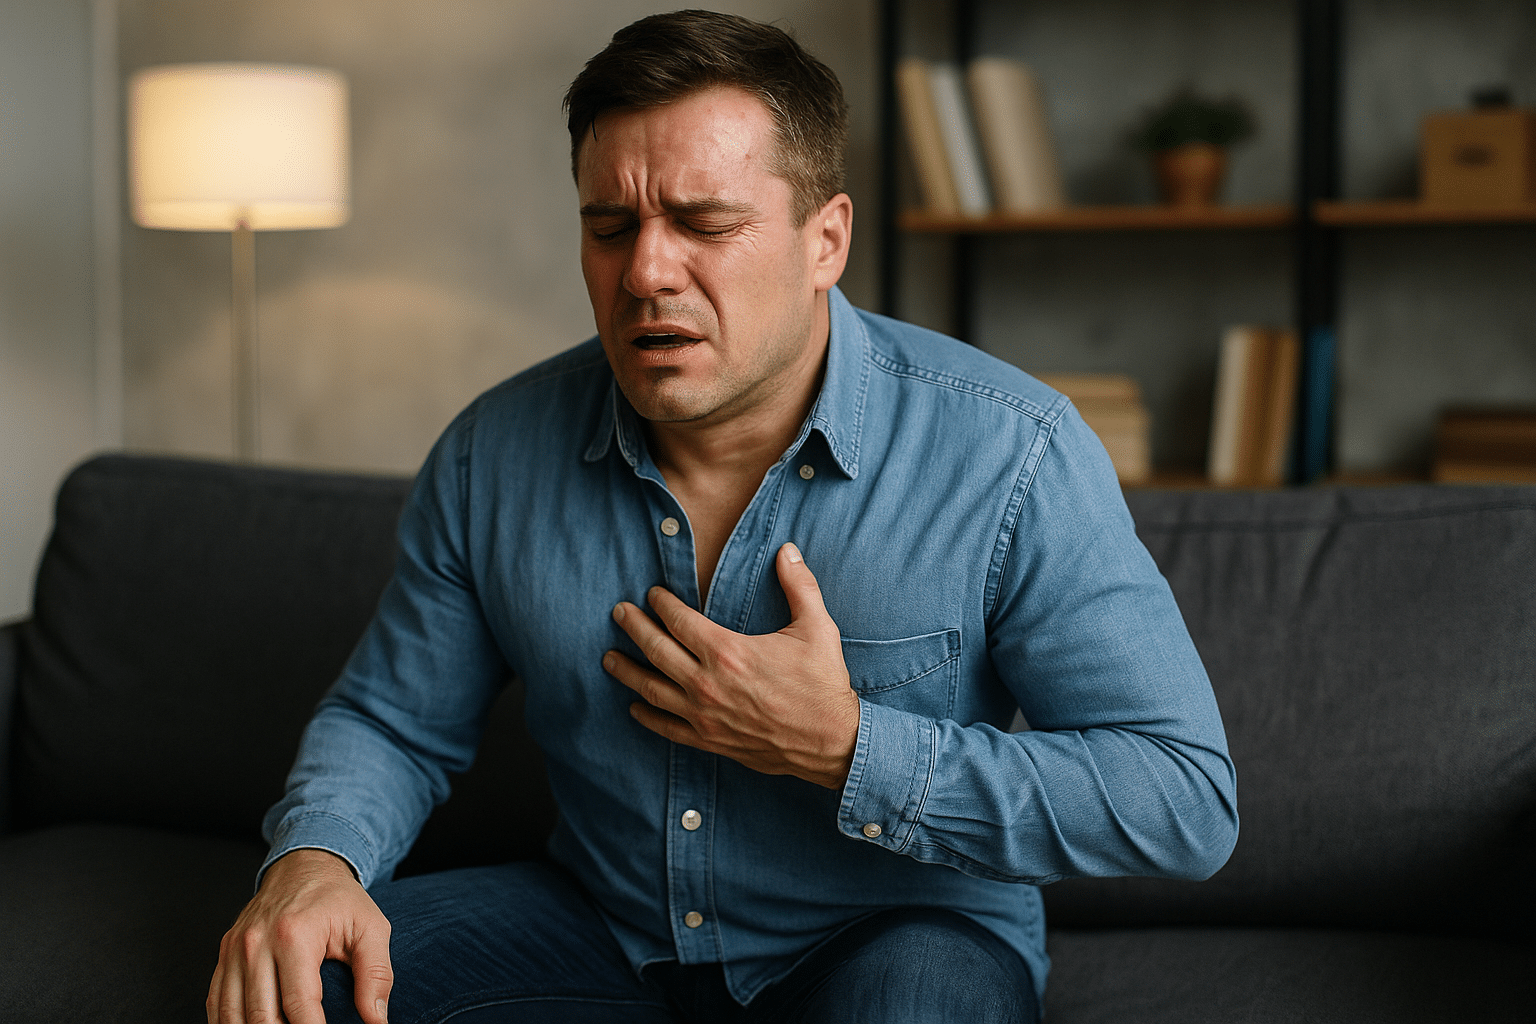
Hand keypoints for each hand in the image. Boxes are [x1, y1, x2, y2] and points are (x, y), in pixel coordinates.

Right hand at [207, 848, 391, 1023]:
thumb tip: (377, 1019)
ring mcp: (235, 949)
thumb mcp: (371, 928)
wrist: (304, 866)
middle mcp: (256, 943)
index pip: (299, 1004)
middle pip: (261, 1015)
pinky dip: (230, 1022)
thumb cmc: (339, 899)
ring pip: (233, 1014)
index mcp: (294, 935)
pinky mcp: (224, 954)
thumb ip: (376, 974)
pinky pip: (216, 1002)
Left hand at [604, 542, 859, 788]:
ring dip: (627, 671)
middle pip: (656, 650)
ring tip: (609, 658)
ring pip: (652, 689)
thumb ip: (799, 585)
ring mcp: (705, 715)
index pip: (680, 621)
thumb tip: (787, 550)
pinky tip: (635, 705)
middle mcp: (708, 683)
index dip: (662, 604)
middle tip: (619, 613)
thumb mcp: (817, 627)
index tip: (652, 594)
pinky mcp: (710, 740)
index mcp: (728, 651)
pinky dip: (647, 716)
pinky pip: (667, 727)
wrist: (832, 741)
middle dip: (634, 628)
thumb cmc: (823, 684)